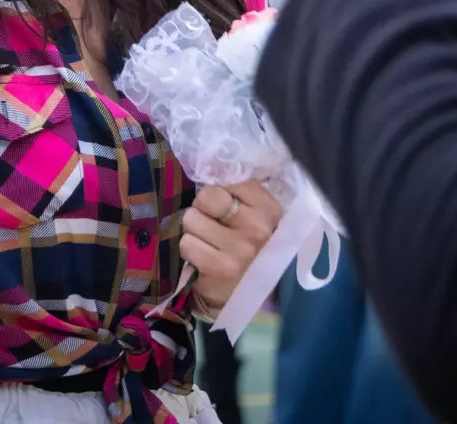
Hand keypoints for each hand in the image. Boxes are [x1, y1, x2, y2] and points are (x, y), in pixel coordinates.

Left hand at [181, 181, 281, 311]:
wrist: (243, 295)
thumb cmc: (245, 247)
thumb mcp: (252, 216)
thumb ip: (236, 191)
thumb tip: (206, 162)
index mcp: (269, 209)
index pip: (229, 180)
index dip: (218, 193)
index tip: (224, 209)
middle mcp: (259, 228)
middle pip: (207, 197)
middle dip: (202, 209)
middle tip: (211, 224)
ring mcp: (241, 250)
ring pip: (192, 219)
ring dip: (193, 231)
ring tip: (207, 242)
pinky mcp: (221, 268)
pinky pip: (187, 243)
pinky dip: (190, 249)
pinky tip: (203, 258)